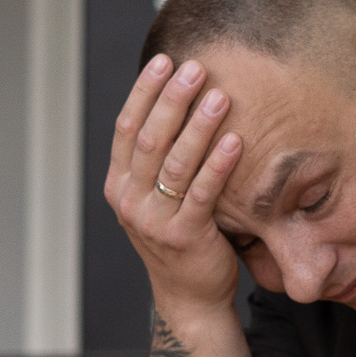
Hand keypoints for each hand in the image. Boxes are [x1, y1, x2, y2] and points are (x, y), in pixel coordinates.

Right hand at [104, 54, 243, 317]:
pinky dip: (219, 164)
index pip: (126, 128)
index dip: (145, 93)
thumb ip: (159, 159)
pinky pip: (203, 194)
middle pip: (149, 139)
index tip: (164, 61)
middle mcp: (129, 201)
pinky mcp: (183, 236)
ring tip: (220, 96)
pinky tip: (236, 140)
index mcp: (118, 185)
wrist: (190, 295)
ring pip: (175, 163)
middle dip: (172, 99)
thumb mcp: (157, 196)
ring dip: (199, 126)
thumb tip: (177, 100)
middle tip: (195, 67)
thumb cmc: (181, 235)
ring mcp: (153, 221)